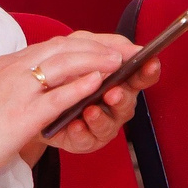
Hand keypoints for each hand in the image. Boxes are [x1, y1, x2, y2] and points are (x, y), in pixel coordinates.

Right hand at [0, 32, 138, 179]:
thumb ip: (17, 81)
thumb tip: (44, 81)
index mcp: (7, 64)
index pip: (55, 44)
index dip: (88, 41)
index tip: (111, 43)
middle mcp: (13, 69)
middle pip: (64, 47)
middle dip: (100, 45)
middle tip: (128, 48)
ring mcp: (17, 89)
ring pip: (63, 64)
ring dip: (96, 59)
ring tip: (121, 60)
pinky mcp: (21, 114)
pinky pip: (56, 95)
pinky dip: (80, 85)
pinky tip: (99, 81)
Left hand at [43, 51, 160, 153]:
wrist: (36, 102)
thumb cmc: (65, 78)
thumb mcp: (80, 55)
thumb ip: (103, 48)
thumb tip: (128, 47)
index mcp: (118, 83)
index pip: (138, 78)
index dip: (147, 72)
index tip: (150, 62)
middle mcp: (113, 106)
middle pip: (126, 104)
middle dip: (121, 98)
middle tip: (114, 92)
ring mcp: (99, 125)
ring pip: (107, 124)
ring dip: (100, 117)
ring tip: (91, 110)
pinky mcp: (82, 140)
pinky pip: (84, 139)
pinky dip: (81, 132)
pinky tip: (75, 126)